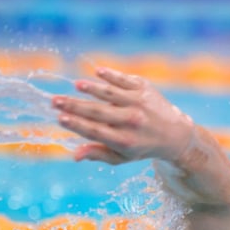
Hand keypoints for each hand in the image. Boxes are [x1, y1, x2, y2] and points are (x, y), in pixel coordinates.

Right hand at [52, 68, 194, 165]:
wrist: (175, 134)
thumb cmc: (141, 146)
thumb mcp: (121, 157)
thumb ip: (98, 154)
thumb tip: (74, 155)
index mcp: (124, 140)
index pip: (95, 131)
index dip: (76, 125)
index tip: (59, 118)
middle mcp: (132, 121)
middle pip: (97, 111)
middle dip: (74, 106)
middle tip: (54, 101)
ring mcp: (139, 103)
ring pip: (110, 93)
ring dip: (91, 88)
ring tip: (75, 86)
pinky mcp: (145, 88)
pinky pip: (124, 79)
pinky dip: (110, 75)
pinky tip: (96, 72)